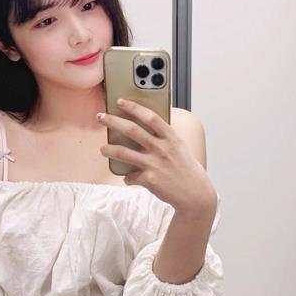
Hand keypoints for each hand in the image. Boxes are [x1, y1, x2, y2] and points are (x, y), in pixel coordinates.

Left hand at [97, 99, 215, 215]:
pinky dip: (128, 178)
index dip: (134, 107)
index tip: (121, 101)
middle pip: (132, 130)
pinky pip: (130, 177)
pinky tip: (128, 178)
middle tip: (101, 117)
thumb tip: (144, 129)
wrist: (194, 193)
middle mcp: (162, 148)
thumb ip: (164, 138)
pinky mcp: (149, 180)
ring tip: (103, 149)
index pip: (150, 117)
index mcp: (171, 138)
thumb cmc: (186, 169)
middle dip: (113, 121)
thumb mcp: (179, 148)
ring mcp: (154, 164)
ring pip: (123, 152)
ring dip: (109, 149)